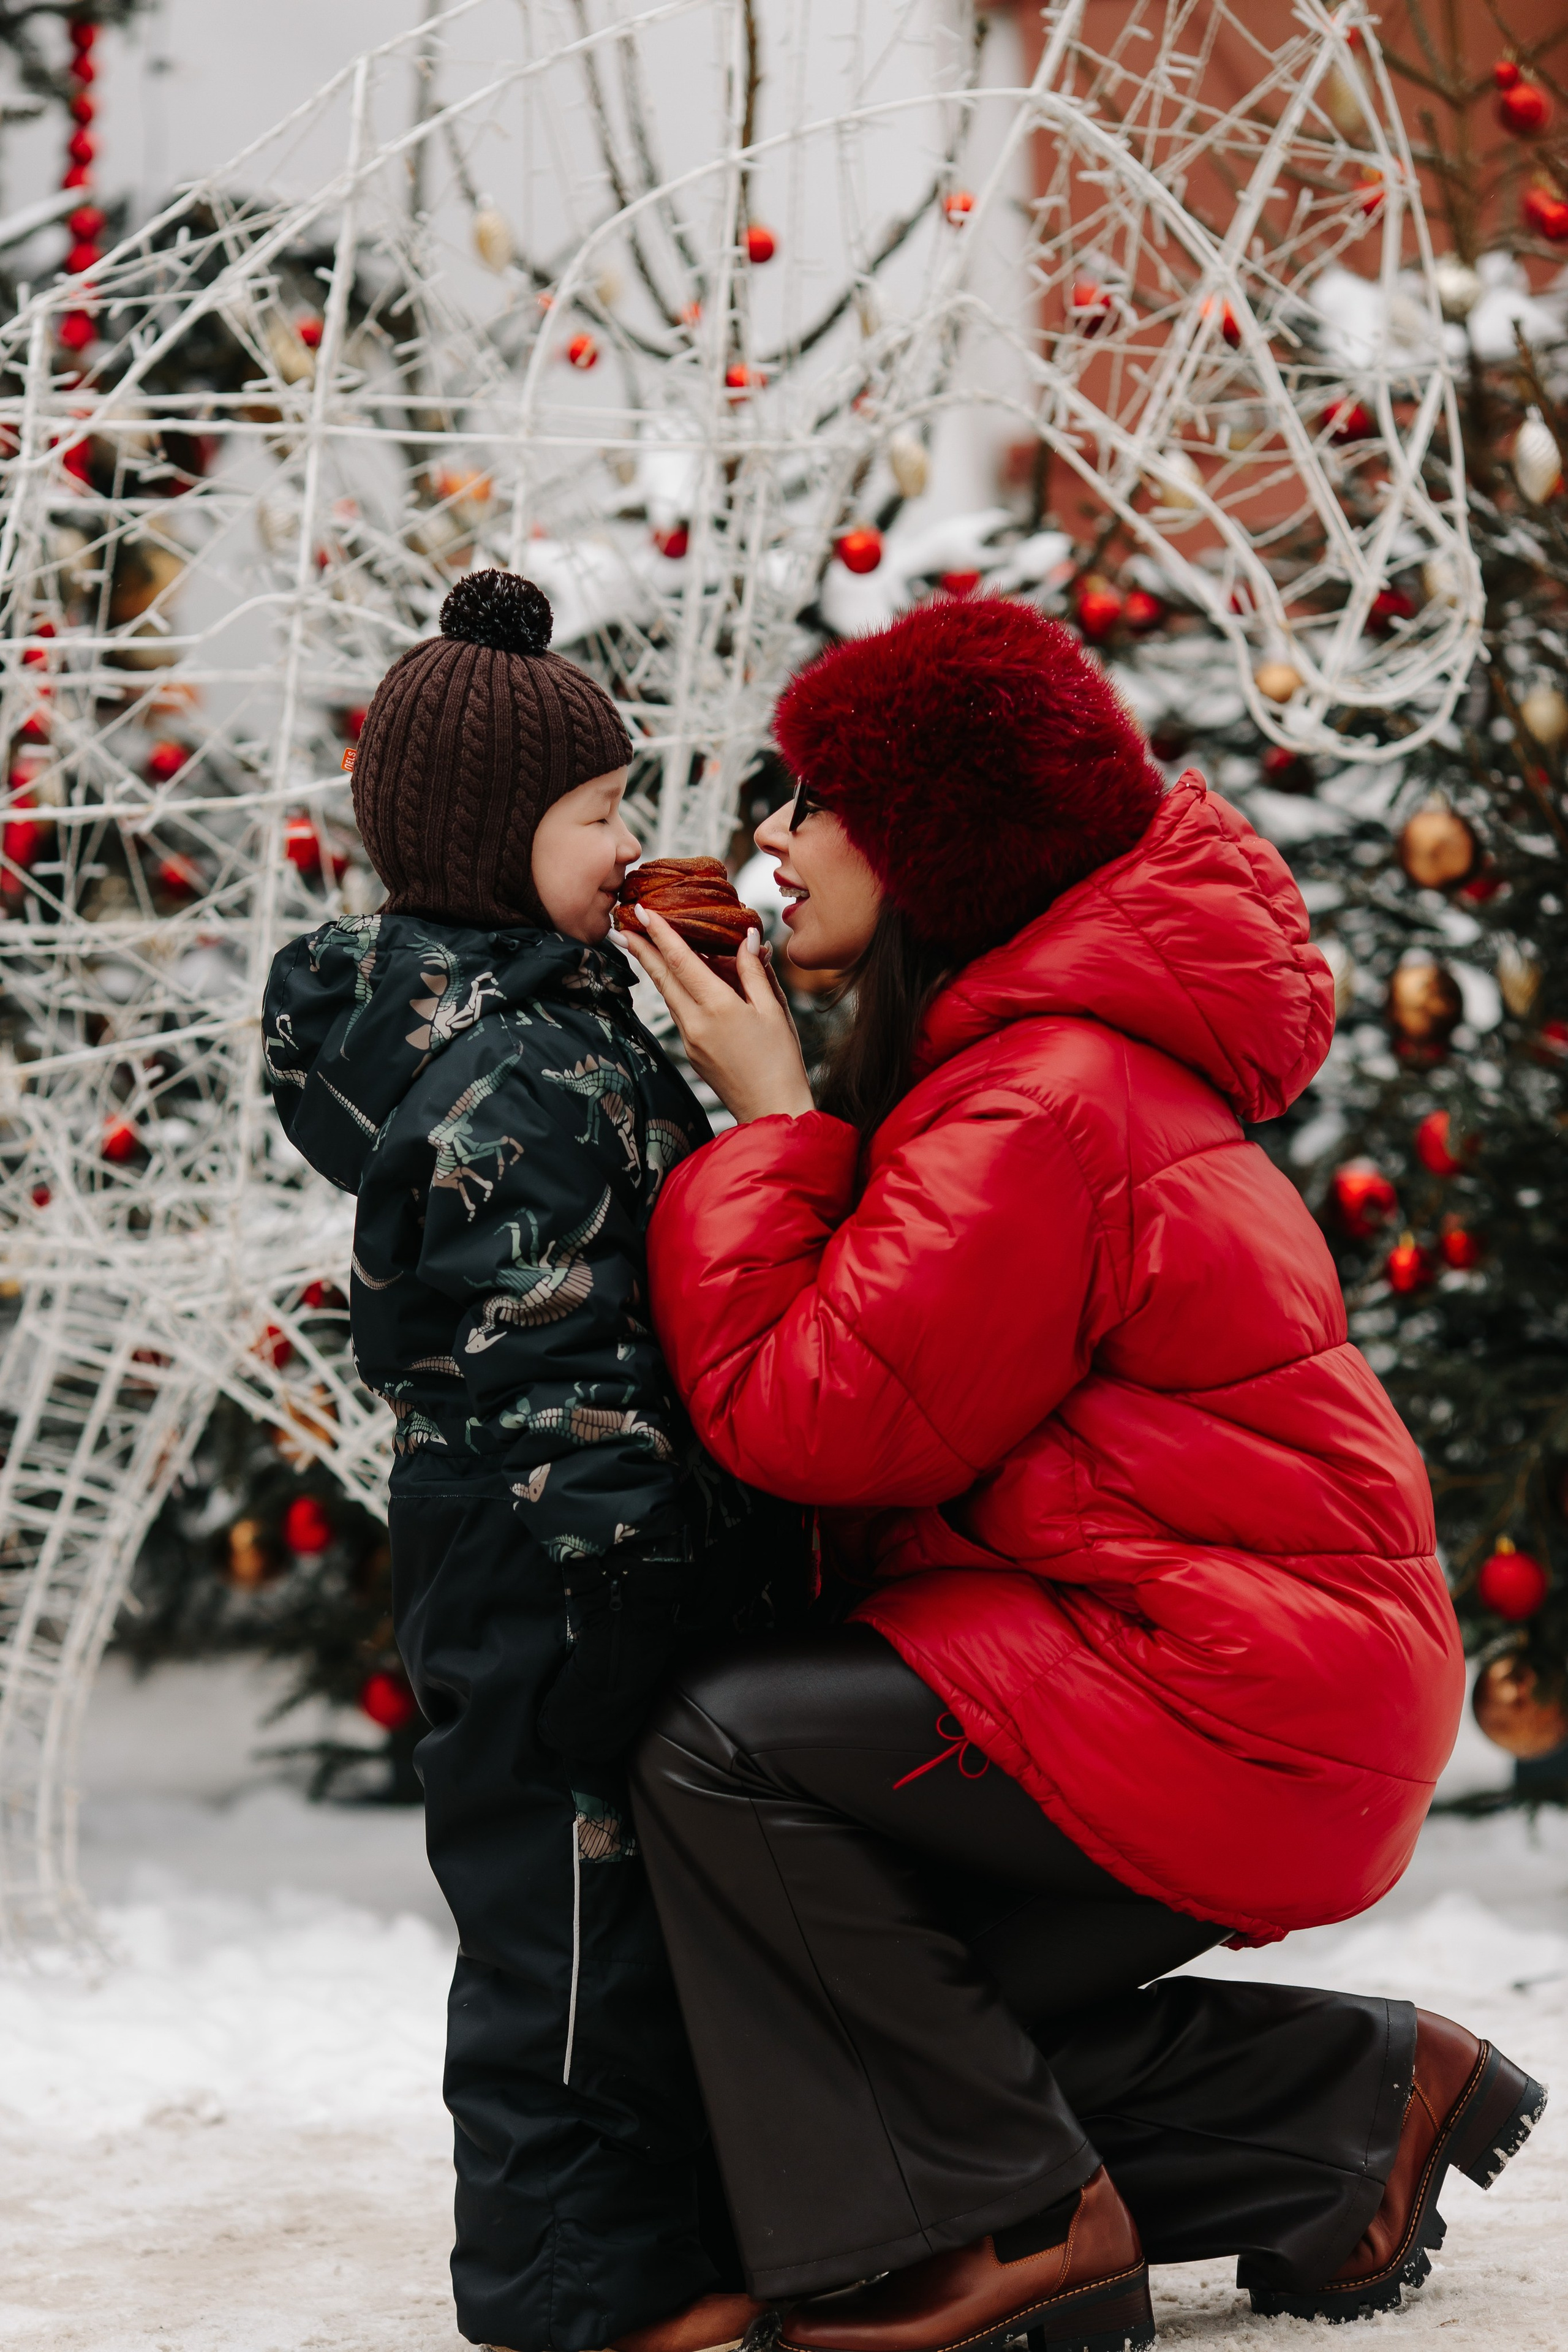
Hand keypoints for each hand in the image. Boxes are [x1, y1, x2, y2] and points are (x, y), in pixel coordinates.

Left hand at [620, 908, 815, 1123]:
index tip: (642, 911)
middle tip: (622, 923)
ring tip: (641, 944)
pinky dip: (672, 989)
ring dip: (652, 968)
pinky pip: (678, 1011)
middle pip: (661, 977)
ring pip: (666, 995)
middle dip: (641, 948)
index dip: (660, 933)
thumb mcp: (774, 1011)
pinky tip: (673, 978)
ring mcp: (689, 1039)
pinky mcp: (690, 1051)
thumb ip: (755, 972)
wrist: (771, 1109)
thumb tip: (746, 938)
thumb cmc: (781, 1060)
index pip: (680, 961)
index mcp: (719, 1008)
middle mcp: (695, 1023)